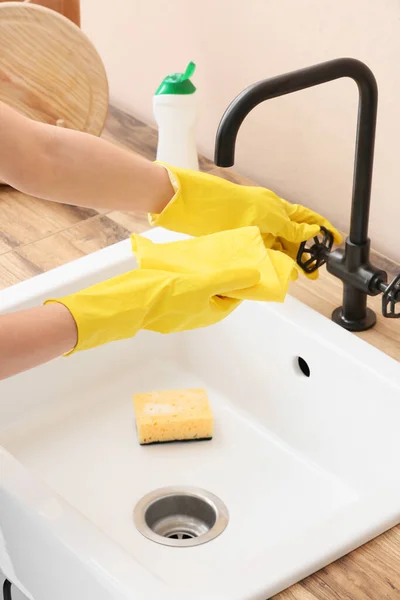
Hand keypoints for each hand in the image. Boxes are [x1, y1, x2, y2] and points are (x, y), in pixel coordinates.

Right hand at [47, 227, 296, 352]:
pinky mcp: (168, 302)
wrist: (131, 302)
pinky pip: (185, 286)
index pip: (236, 294)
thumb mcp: (205, 284)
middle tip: (223, 253)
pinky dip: (189, 275)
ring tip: (205, 253)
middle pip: (219, 290)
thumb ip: (231, 279)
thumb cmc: (168, 296)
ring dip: (205, 273)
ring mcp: (183, 309)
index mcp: (214, 312)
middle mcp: (200, 313)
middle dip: (223, 273)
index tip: (243, 260)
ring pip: (201, 288)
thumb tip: (255, 276)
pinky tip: (185, 260)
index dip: (242, 278)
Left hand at [149, 163, 341, 273]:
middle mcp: (267, 215)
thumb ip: (288, 227)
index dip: (321, 232)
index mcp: (275, 207)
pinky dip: (270, 258)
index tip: (334, 242)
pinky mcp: (240, 234)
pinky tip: (271, 268)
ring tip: (292, 275)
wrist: (191, 206)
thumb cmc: (224, 207)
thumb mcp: (264, 219)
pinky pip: (262, 247)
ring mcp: (254, 226)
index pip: (306, 220)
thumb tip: (310, 232)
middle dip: (304, 254)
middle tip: (310, 273)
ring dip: (286, 259)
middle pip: (292, 236)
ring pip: (277, 244)